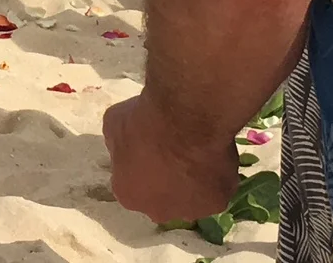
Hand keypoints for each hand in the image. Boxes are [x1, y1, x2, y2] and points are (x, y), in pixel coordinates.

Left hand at [103, 95, 241, 223]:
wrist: (185, 119)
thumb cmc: (144, 120)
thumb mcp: (115, 124)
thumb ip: (119, 144)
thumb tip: (128, 145)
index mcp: (128, 195)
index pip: (132, 186)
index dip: (140, 167)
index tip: (149, 149)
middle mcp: (158, 212)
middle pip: (162, 199)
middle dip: (166, 181)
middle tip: (173, 153)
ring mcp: (190, 211)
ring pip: (191, 198)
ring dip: (192, 182)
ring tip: (195, 153)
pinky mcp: (217, 203)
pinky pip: (216, 190)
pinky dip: (216, 177)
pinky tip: (213, 155)